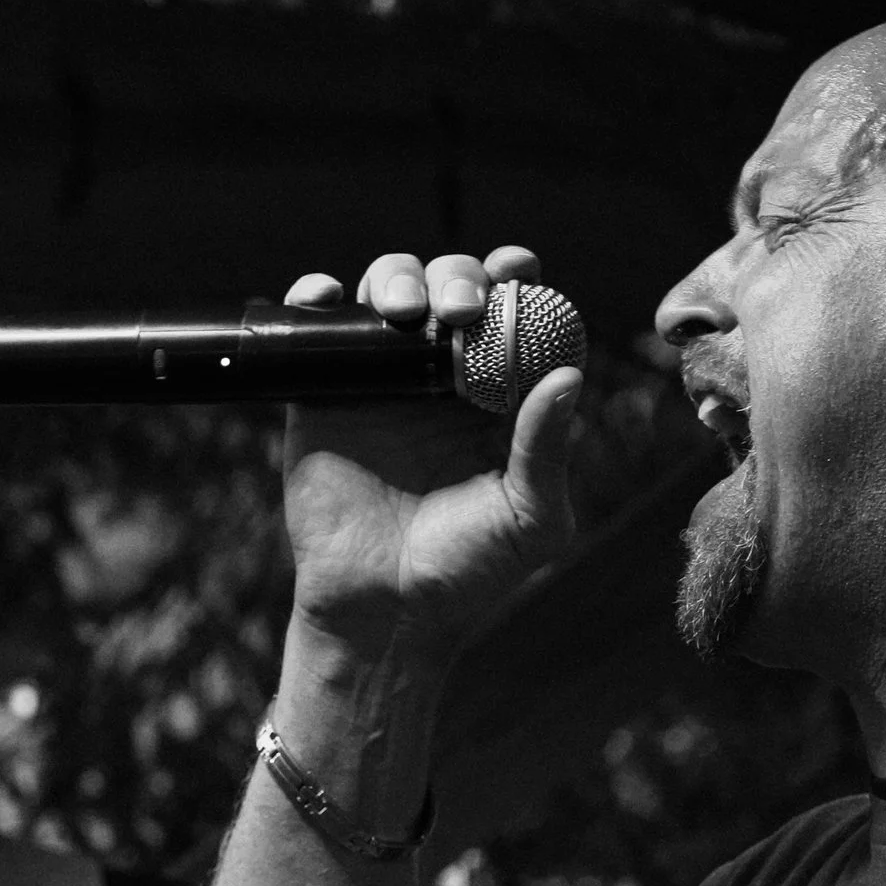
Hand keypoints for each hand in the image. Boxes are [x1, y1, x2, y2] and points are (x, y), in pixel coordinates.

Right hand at [279, 245, 582, 676]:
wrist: (384, 612)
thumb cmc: (468, 574)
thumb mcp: (532, 519)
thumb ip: (548, 450)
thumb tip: (568, 375)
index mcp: (496, 396)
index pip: (511, 313)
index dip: (516, 279)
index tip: (518, 272)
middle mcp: (439, 378)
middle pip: (449, 287)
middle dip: (457, 277)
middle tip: (460, 311)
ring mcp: (379, 382)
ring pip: (386, 291)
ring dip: (397, 277)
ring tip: (405, 313)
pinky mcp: (322, 395)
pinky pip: (317, 327)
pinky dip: (317, 295)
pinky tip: (331, 296)